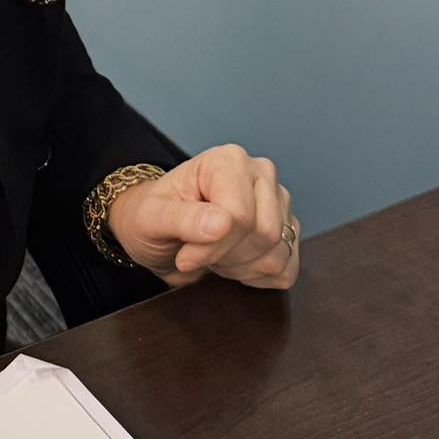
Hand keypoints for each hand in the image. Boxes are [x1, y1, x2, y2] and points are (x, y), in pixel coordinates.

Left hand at [105, 144, 299, 290]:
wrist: (157, 234)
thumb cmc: (150, 218)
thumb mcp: (150, 218)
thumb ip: (182, 218)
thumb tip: (222, 224)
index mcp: (228, 160)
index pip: (240, 216)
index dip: (211, 245)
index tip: (184, 253)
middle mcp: (260, 174)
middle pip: (265, 234)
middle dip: (226, 256)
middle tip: (198, 251)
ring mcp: (279, 203)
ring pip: (277, 253)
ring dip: (239, 268)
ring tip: (213, 254)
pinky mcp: (288, 232)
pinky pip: (286, 269)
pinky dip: (255, 277)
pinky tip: (232, 262)